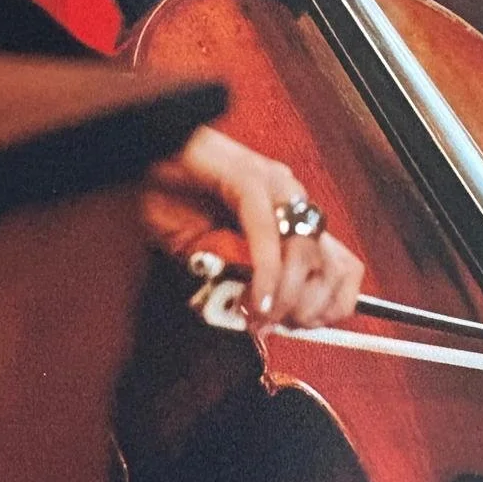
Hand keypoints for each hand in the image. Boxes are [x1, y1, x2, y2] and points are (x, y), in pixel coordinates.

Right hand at [141, 125, 363, 327]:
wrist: (140, 154)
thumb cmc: (170, 200)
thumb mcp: (212, 255)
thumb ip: (241, 281)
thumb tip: (266, 321)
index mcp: (286, 214)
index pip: (342, 266)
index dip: (332, 304)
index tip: (307, 327)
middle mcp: (288, 196)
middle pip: (331, 264)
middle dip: (306, 307)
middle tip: (275, 325)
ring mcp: (270, 182)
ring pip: (304, 251)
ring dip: (285, 295)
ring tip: (259, 315)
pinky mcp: (245, 174)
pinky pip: (266, 232)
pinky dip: (264, 272)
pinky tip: (254, 297)